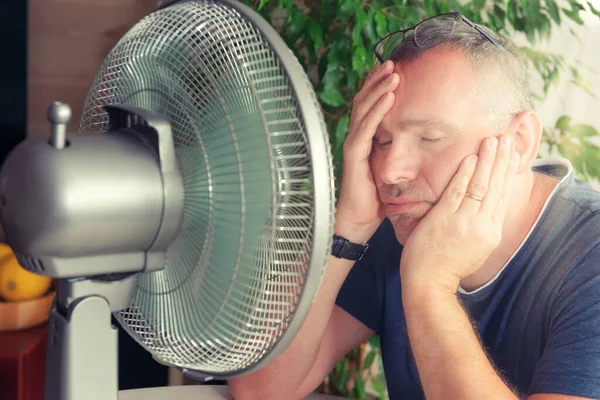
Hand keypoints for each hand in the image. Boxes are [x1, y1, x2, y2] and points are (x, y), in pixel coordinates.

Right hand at [335, 61, 399, 241]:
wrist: (360, 219)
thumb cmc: (376, 197)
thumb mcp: (392, 170)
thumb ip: (399, 152)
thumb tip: (423, 142)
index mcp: (366, 139)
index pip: (370, 106)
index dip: (379, 87)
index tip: (394, 70)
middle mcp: (357, 138)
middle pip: (364, 101)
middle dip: (377, 80)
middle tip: (392, 62)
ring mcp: (354, 145)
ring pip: (364, 109)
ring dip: (378, 89)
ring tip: (392, 72)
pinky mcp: (355, 155)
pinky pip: (366, 128)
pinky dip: (377, 111)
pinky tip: (388, 98)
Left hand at [399, 134, 519, 292]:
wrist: (429, 284)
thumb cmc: (447, 266)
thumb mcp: (475, 249)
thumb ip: (481, 226)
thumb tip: (486, 205)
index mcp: (491, 233)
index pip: (502, 196)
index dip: (507, 173)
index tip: (511, 154)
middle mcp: (482, 227)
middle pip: (496, 187)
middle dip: (502, 160)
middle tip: (507, 137)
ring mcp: (464, 223)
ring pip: (480, 186)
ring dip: (487, 161)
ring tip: (492, 140)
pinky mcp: (445, 220)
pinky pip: (457, 192)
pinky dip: (464, 174)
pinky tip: (470, 158)